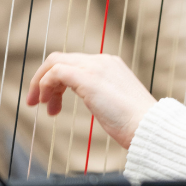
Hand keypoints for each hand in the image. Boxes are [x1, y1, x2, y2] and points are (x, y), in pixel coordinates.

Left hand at [25, 53, 156, 149]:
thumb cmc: (135, 123)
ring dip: (41, 83)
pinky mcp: (87, 78)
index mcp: (111, 65)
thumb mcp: (116, 103)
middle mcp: (102, 61)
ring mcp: (95, 67)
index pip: (75, 63)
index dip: (57, 80)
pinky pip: (56, 72)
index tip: (51, 101)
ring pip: (55, 62)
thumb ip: (104, 96)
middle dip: (43, 79)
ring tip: (41, 105)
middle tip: (37, 102)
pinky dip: (45, 85)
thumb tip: (96, 103)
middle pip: (61, 59)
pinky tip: (46, 102)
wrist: (147, 126)